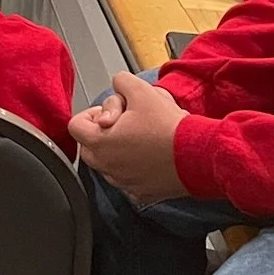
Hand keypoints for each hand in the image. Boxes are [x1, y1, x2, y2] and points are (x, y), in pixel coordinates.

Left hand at [72, 73, 189, 206]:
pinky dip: (133, 168)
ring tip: (141, 138)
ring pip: (107, 164)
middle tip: (126, 123)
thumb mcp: (141, 90)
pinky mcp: (141, 193)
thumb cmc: (169, 128)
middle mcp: (107, 167)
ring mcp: (123, 182)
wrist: (198, 155)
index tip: (110, 113)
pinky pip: (127, 179)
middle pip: (89, 146)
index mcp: (100, 142)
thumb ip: (121, 81)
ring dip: (117, 150)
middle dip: (103, 132)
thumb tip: (117, 84)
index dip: (91, 114)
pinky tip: (151, 156)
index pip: (75, 125)